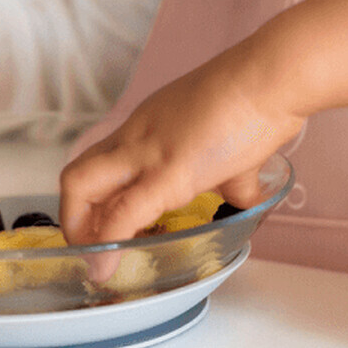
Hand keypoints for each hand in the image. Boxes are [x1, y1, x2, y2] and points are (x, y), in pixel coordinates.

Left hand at [59, 37, 304, 245]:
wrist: (273, 78)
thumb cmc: (261, 100)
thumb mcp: (234, 146)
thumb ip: (232, 178)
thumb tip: (245, 197)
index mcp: (149, 127)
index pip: (100, 163)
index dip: (91, 201)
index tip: (102, 229)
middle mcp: (137, 136)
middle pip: (78, 175)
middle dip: (74, 218)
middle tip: (91, 250)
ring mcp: (147, 153)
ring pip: (81, 187)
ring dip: (80, 232)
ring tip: (95, 264)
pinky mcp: (168, 173)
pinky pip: (122, 213)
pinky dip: (107, 244)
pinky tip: (106, 268)